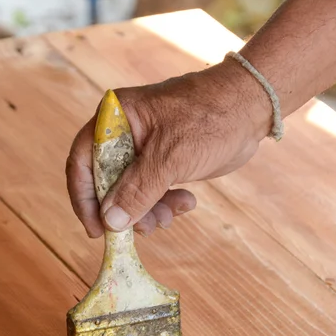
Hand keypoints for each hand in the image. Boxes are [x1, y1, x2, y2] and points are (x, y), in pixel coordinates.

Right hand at [67, 59, 270, 237]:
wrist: (253, 106)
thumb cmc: (210, 118)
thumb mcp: (171, 157)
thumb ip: (138, 191)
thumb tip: (111, 222)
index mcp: (115, 120)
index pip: (82, 163)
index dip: (84, 199)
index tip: (97, 229)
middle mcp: (124, 134)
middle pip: (106, 182)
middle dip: (124, 210)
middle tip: (144, 230)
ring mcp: (144, 149)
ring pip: (131, 192)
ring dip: (148, 211)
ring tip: (170, 217)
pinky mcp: (163, 161)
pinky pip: (152, 191)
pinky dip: (166, 203)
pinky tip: (187, 203)